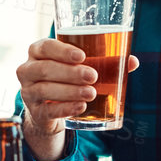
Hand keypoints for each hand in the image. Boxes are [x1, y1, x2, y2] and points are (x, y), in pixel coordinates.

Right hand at [15, 38, 140, 160]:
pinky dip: (65, 108)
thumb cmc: (67, 79)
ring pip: (45, 90)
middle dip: (71, 73)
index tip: (82, 56)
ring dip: (70, 91)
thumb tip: (132, 61)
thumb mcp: (80, 67)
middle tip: (93, 76)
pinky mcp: (35, 112)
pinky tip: (81, 107)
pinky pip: (48, 111)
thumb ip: (105, 62)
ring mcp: (28, 92)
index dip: (62, 51)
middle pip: (45, 69)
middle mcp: (28, 70)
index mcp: (38, 52)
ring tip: (92, 93)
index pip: (45, 47)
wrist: (50, 110)